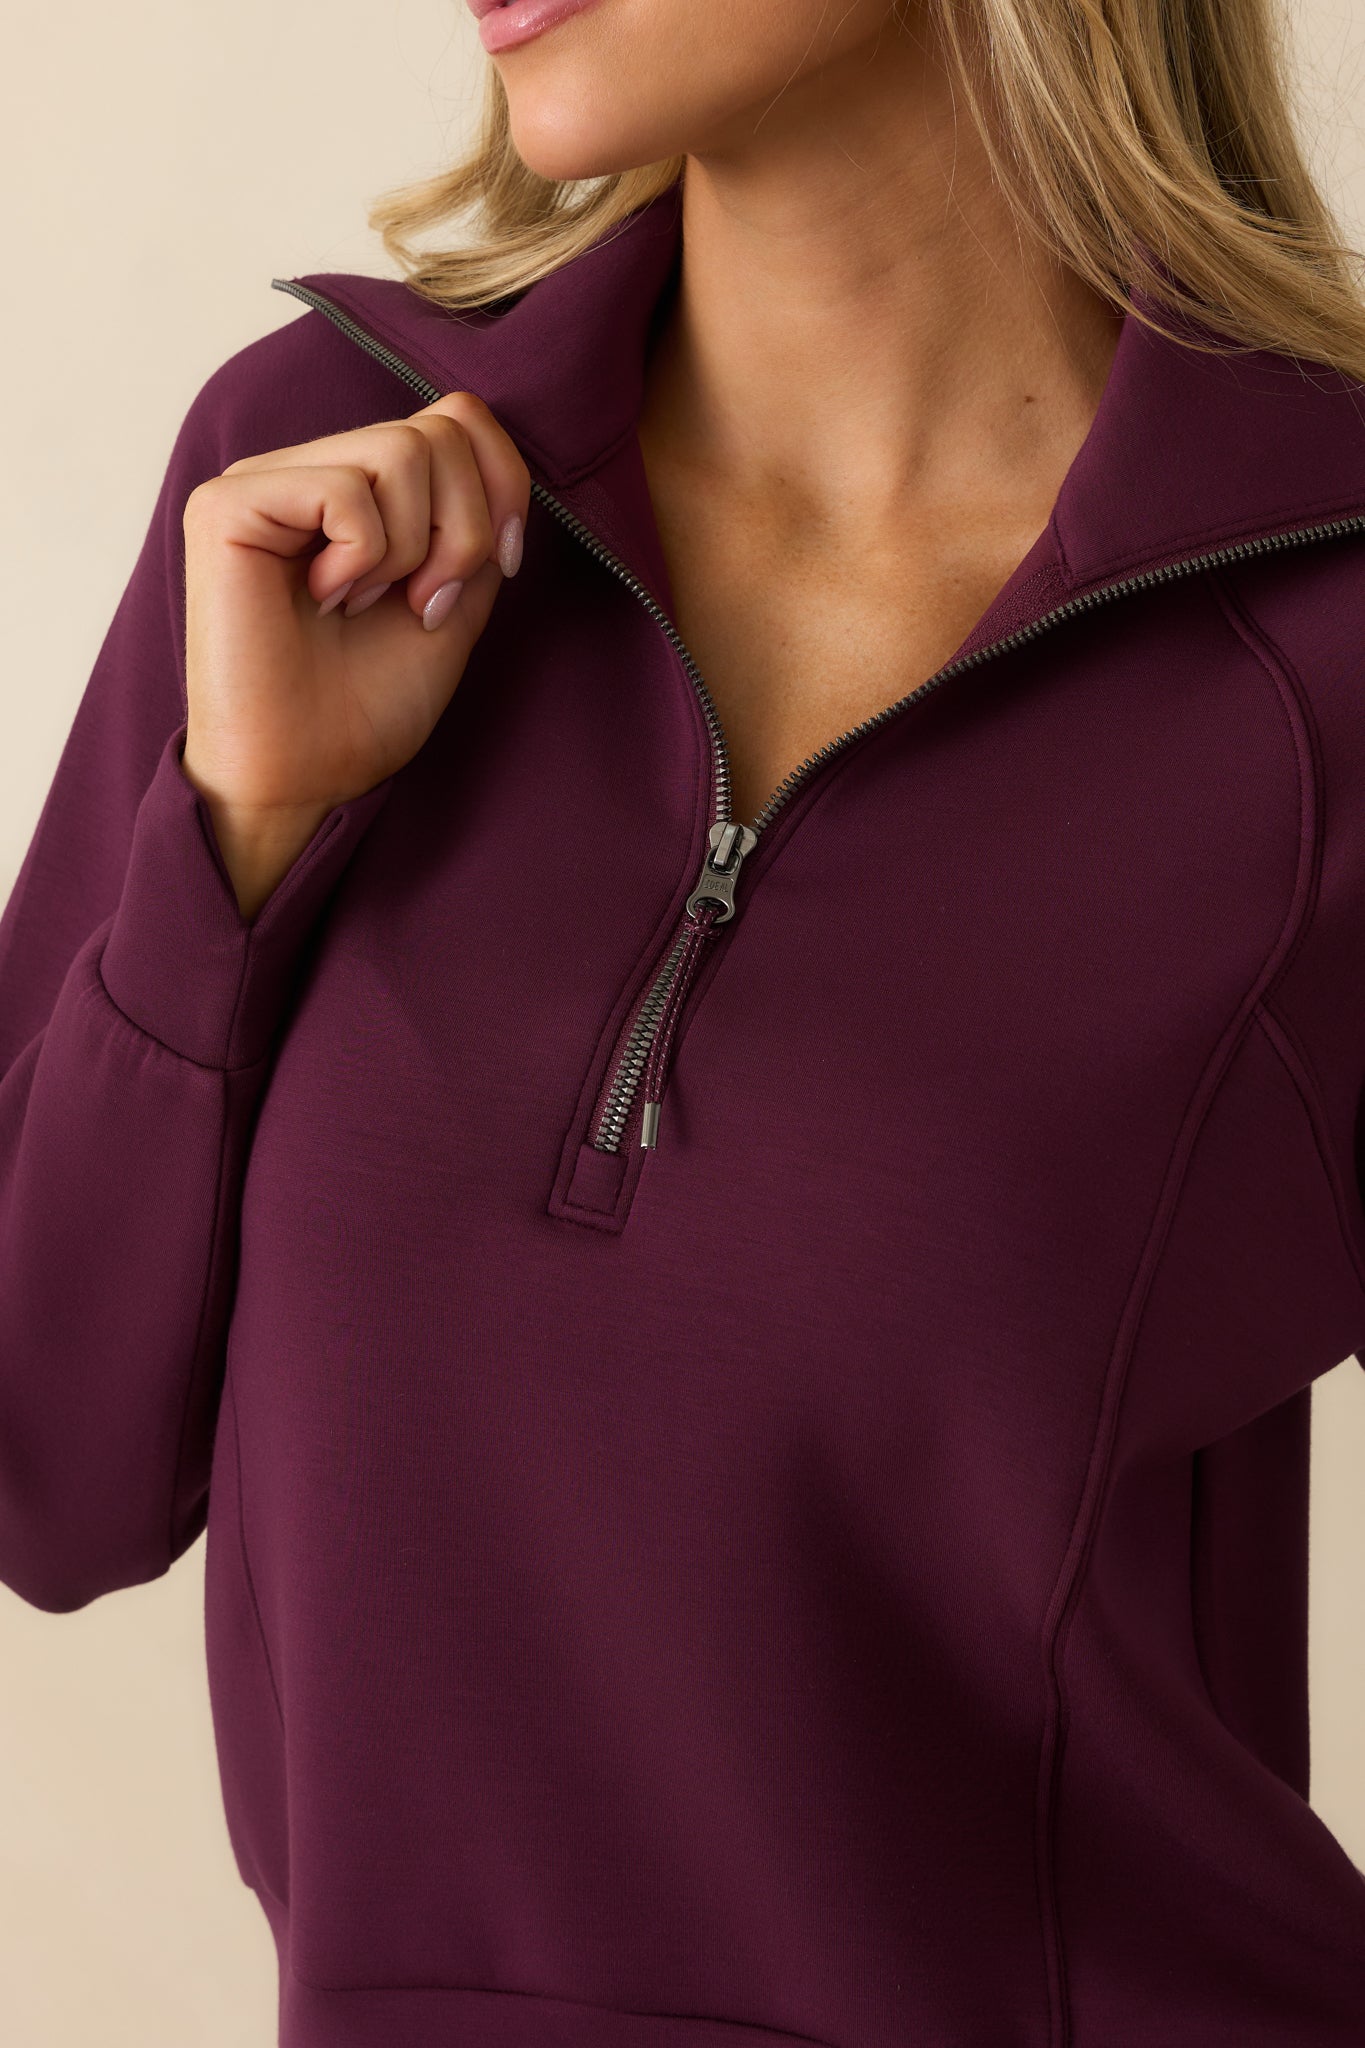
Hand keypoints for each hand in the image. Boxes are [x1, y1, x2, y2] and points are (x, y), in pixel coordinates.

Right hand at [179, 392, 528, 915]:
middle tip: (425, 602)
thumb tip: (498, 471)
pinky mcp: (228, 505)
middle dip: (465, 529)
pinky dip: (362, 558)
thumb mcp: (456, 603)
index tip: (500, 566)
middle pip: (441, 428)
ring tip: (371, 605)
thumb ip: (477, 528)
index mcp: (361, 486)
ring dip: (415, 549)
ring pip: (402, 449)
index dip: (502, 485)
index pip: (456, 416)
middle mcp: (310, 468)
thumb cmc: (366, 706)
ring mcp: (266, 480)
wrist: (305, 777)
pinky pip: (345, 491)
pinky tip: (327, 603)